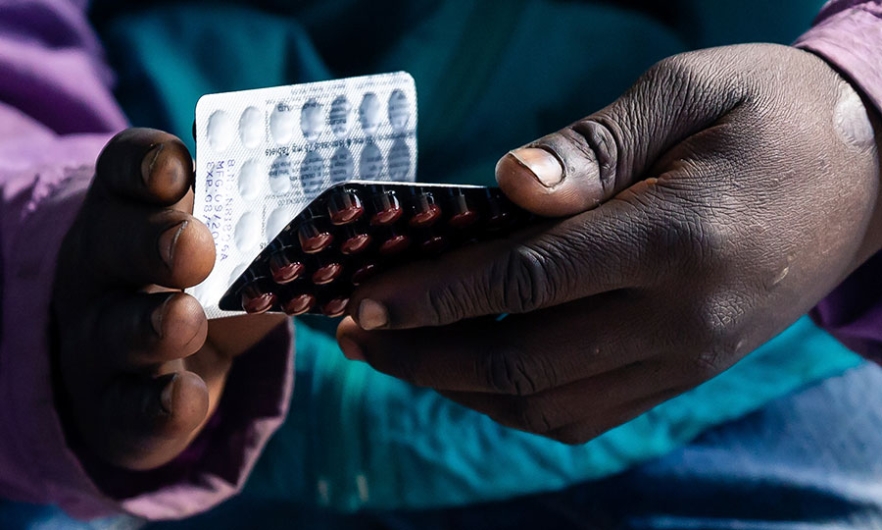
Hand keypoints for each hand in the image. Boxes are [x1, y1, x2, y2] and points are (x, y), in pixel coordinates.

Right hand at [53, 128, 286, 469]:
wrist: (156, 368)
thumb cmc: (208, 284)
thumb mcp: (234, 244)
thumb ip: (269, 221)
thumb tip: (344, 195)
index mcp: (136, 209)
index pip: (128, 170)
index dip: (148, 164)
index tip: (180, 168)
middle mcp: (106, 267)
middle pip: (115, 244)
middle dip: (152, 242)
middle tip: (196, 246)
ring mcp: (102, 339)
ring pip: (116, 328)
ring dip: (152, 324)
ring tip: (187, 320)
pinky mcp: (114, 406)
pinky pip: (128, 408)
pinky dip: (158, 404)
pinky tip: (185, 396)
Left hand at [337, 44, 881, 443]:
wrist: (873, 176)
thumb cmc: (774, 115)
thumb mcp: (689, 91)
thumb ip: (595, 145)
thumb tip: (505, 184)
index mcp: (677, 235)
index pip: (525, 281)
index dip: (432, 295)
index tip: (361, 301)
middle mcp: (681, 317)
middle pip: (523, 362)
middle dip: (423, 355)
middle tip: (354, 335)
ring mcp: (687, 358)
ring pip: (548, 405)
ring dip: (459, 389)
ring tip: (396, 357)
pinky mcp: (687, 372)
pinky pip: (587, 413)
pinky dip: (516, 402)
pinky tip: (472, 372)